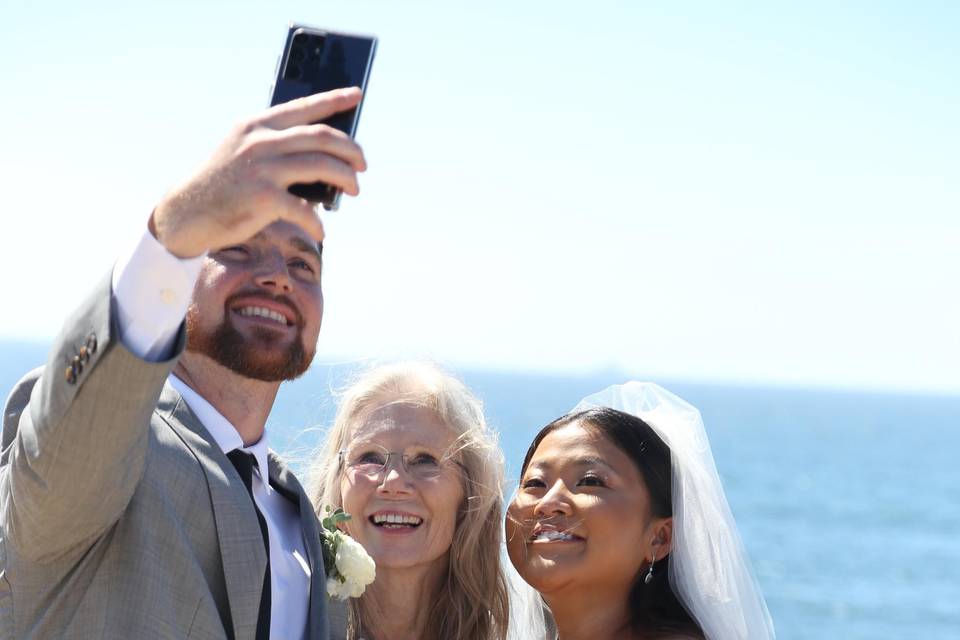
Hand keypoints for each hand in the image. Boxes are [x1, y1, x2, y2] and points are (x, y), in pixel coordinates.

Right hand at [150, 87, 366, 257]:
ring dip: (347, 178)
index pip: (304, 106)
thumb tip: (326, 157)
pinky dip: (317, 222)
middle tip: (363, 164)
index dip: (334, 100)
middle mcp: (261, 141)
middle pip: (323, 137)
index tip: (357, 96)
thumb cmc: (224, 183)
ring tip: (354, 189)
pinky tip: (320, 230)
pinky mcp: (263, 198)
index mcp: (258, 124)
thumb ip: (277, 145)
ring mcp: (263, 169)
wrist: (187, 212)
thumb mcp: (244, 151)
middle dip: (351, 150)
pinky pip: (305, 209)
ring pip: (323, 165)